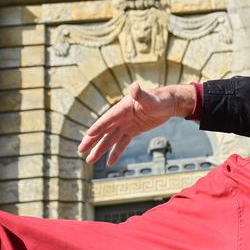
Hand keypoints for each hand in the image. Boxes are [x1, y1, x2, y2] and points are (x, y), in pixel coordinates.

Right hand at [78, 82, 196, 165]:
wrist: (169, 104)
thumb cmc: (160, 99)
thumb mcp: (151, 98)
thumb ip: (141, 94)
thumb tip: (134, 86)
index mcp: (123, 108)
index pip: (108, 119)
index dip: (99, 126)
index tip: (89, 134)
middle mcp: (121, 117)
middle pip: (104, 131)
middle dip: (92, 141)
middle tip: (80, 150)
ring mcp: (126, 125)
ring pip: (110, 139)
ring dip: (100, 150)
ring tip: (89, 161)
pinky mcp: (132, 131)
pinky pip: (122, 144)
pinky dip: (115, 153)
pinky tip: (109, 163)